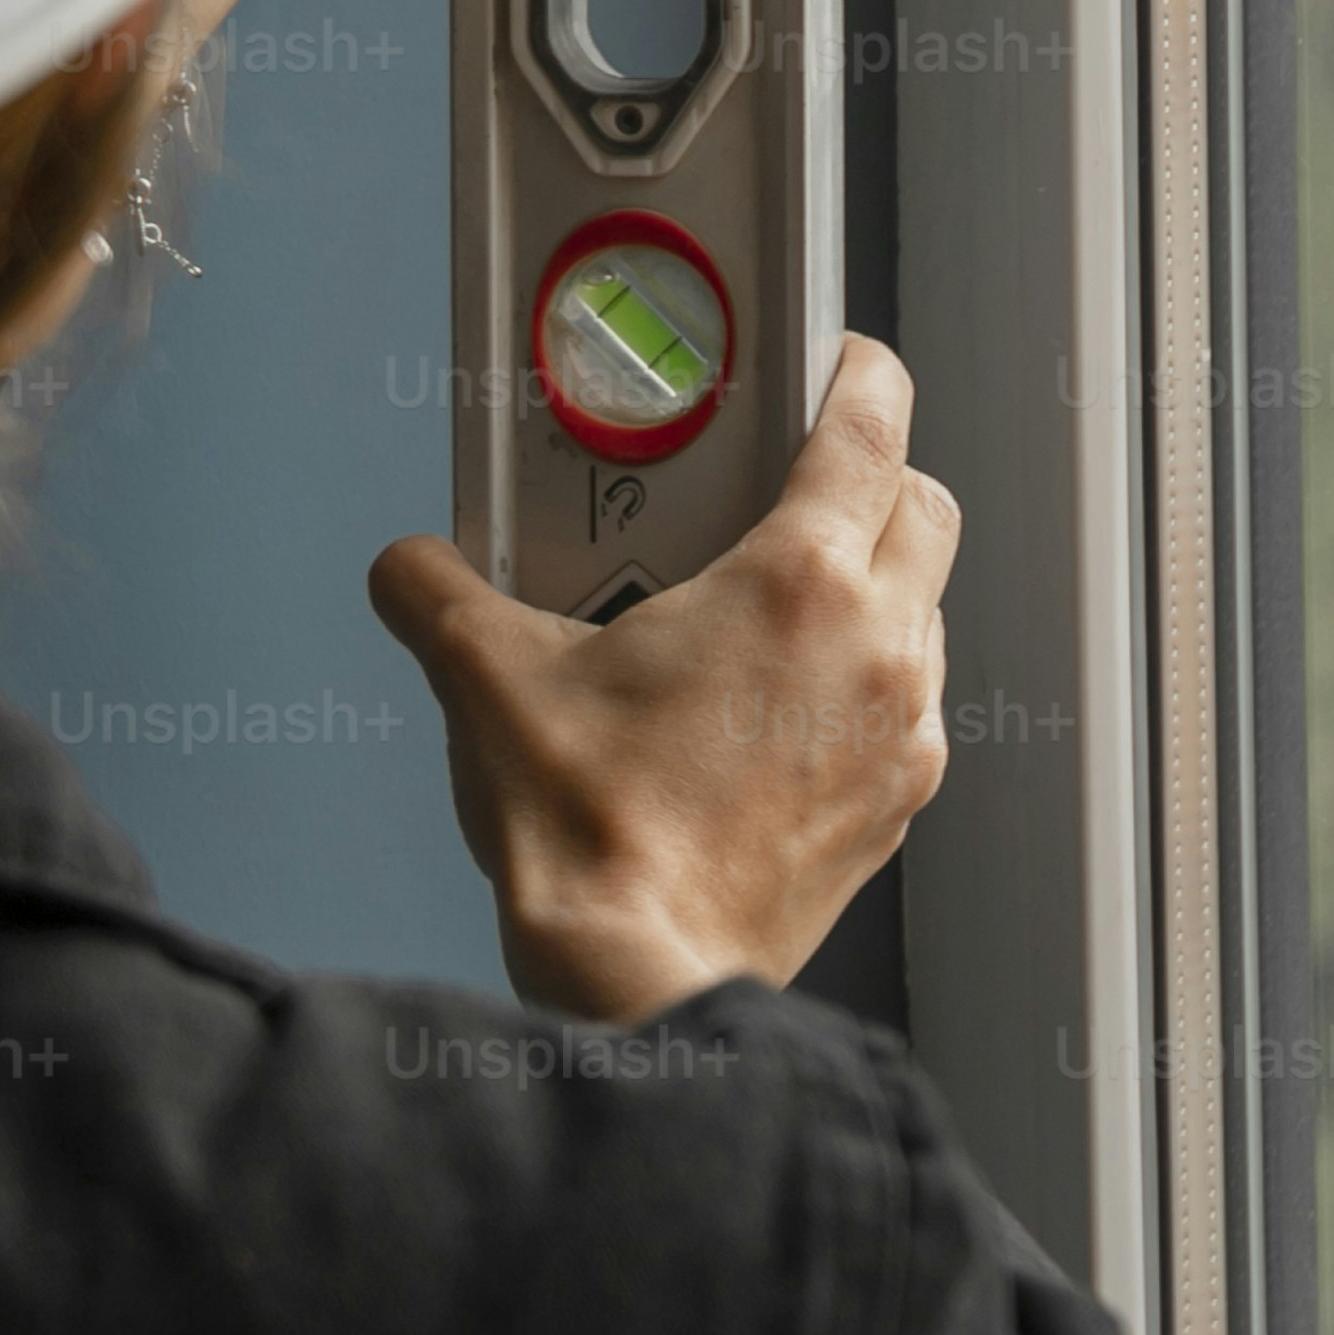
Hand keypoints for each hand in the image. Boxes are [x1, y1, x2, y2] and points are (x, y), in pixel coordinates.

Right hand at [362, 337, 965, 1022]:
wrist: (638, 973)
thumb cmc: (590, 830)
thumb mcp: (486, 680)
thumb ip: (436, 595)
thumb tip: (408, 570)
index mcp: (794, 584)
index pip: (870, 430)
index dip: (861, 377)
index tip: (843, 361)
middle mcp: (876, 647)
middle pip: (924, 508)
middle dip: (875, 478)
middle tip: (799, 481)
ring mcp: (902, 734)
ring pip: (923, 611)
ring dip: (867, 588)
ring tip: (765, 608)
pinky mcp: (896, 806)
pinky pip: (906, 707)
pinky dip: (859, 683)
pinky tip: (770, 709)